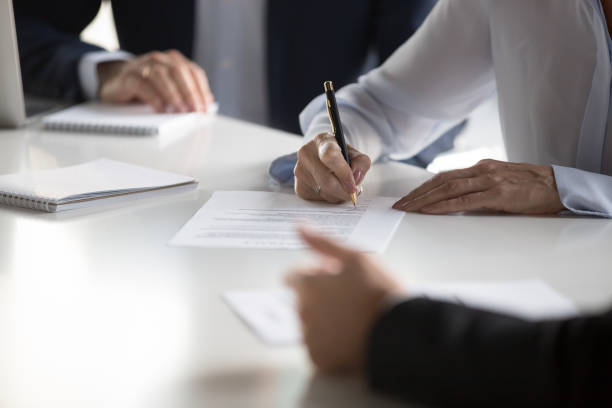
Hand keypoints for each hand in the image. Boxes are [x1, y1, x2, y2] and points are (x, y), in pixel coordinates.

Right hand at [98, 49, 213, 112]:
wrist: (115, 81)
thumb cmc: (148, 86)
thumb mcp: (169, 86)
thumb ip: (187, 91)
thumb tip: (207, 103)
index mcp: (173, 60)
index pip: (193, 71)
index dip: (202, 89)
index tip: (206, 107)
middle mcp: (159, 59)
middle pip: (179, 72)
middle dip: (190, 92)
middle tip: (195, 110)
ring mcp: (142, 66)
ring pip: (161, 76)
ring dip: (173, 95)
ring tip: (180, 111)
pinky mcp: (128, 77)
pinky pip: (142, 85)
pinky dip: (154, 98)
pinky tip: (161, 109)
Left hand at [285, 227, 403, 372]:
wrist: (401, 334)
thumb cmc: (380, 292)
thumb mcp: (356, 258)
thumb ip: (323, 243)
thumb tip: (298, 226)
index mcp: (308, 286)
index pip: (293, 276)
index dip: (315, 273)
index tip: (336, 276)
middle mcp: (303, 313)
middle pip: (303, 299)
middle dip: (320, 295)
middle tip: (351, 296)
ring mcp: (311, 339)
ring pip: (310, 323)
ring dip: (324, 318)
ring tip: (355, 317)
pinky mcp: (320, 360)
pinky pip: (319, 347)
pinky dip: (331, 342)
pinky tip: (353, 335)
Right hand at [294, 132, 370, 202]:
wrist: (322, 158)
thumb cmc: (341, 156)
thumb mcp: (355, 153)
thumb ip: (361, 163)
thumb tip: (355, 179)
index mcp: (322, 141)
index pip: (330, 157)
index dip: (343, 174)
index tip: (353, 186)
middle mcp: (306, 154)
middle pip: (327, 181)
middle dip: (344, 191)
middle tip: (354, 192)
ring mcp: (300, 171)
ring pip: (325, 193)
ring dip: (339, 195)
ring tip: (342, 186)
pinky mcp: (299, 187)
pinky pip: (319, 200)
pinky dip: (330, 198)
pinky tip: (331, 189)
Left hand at [393, 159, 565, 214]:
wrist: (559, 187)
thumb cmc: (530, 189)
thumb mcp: (500, 185)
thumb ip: (479, 190)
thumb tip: (455, 203)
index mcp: (481, 167)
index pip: (444, 176)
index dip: (423, 187)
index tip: (407, 198)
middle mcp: (481, 170)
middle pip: (440, 181)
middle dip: (417, 194)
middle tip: (399, 205)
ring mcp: (489, 180)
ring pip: (448, 188)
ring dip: (424, 200)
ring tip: (408, 209)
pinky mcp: (498, 194)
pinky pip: (464, 200)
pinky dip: (444, 205)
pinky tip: (430, 211)